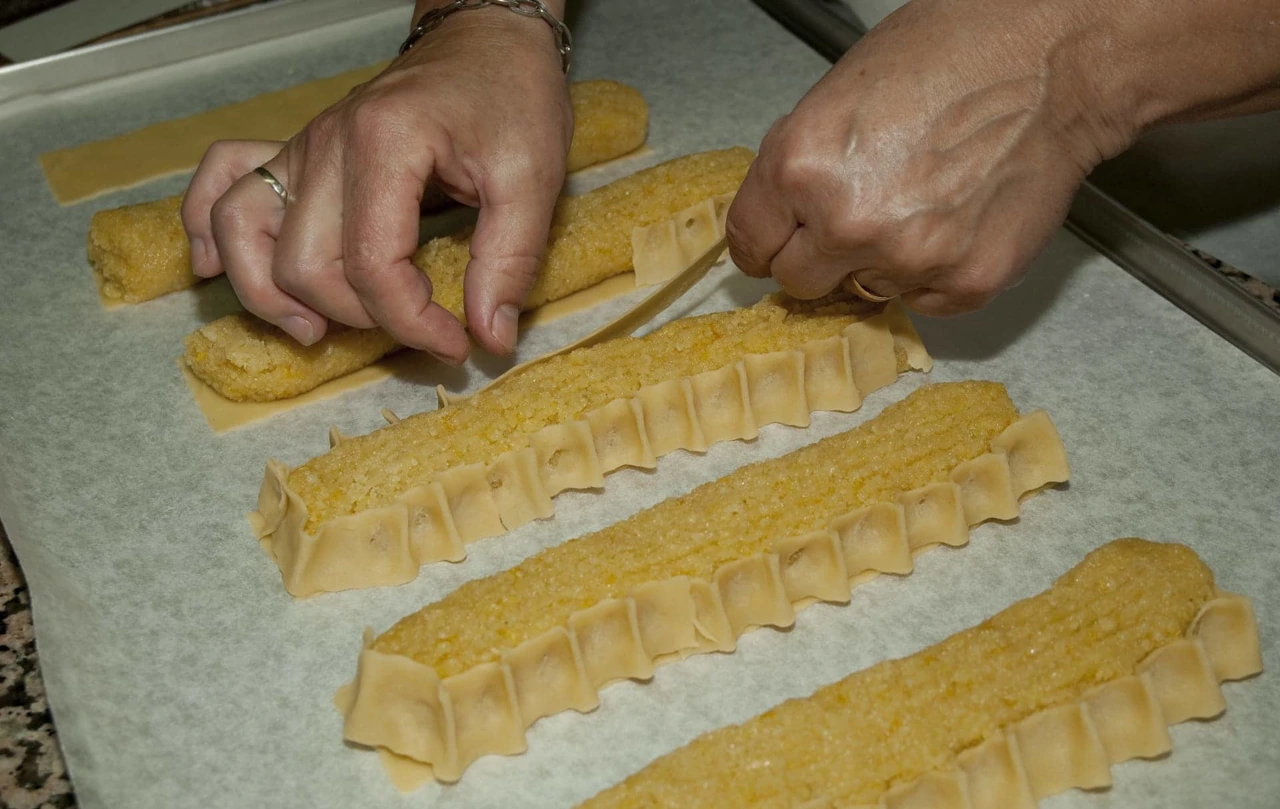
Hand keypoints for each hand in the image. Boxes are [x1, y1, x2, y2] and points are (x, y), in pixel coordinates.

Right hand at [181, 6, 571, 361]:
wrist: (486, 39)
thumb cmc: (511, 97)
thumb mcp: (534, 178)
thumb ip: (512, 260)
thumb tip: (490, 337)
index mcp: (386, 144)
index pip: (372, 265)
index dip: (412, 323)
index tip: (457, 344)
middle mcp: (327, 143)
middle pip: (302, 262)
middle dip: (357, 317)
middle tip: (417, 328)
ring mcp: (303, 146)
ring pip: (241, 230)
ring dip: (267, 293)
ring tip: (315, 330)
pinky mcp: (296, 152)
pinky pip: (223, 183)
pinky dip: (210, 230)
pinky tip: (218, 269)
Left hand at [726, 0, 1130, 315]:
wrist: (1050, 61)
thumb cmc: (953, 55)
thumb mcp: (839, 97)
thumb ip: (801, 167)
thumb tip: (782, 216)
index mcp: (801, 167)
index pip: (750, 244)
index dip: (763, 244)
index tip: (774, 248)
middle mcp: (847, 222)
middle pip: (799, 282)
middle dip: (817, 258)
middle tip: (852, 223)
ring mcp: (908, 259)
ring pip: (864, 291)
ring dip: (879, 262)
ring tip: (919, 204)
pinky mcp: (966, 282)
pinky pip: (924, 300)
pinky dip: (933, 272)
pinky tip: (954, 220)